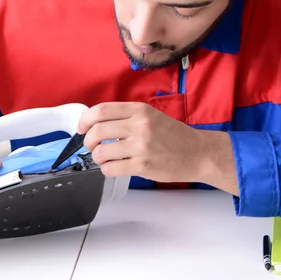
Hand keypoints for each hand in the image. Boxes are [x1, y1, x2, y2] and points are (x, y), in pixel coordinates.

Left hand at [77, 102, 237, 192]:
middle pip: (97, 131)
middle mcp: (140, 126)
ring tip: (104, 158)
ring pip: (101, 152)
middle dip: (87, 141)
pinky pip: (111, 168)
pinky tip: (113, 167)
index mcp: (139, 110)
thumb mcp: (150, 116)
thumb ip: (125, 117)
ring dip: (97, 157)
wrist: (198, 153)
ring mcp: (142, 146)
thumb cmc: (173, 136)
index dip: (85, 120)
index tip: (82, 128)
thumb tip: (95, 125)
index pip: (101, 110)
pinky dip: (106, 169)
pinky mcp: (143, 166)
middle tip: (90, 146)